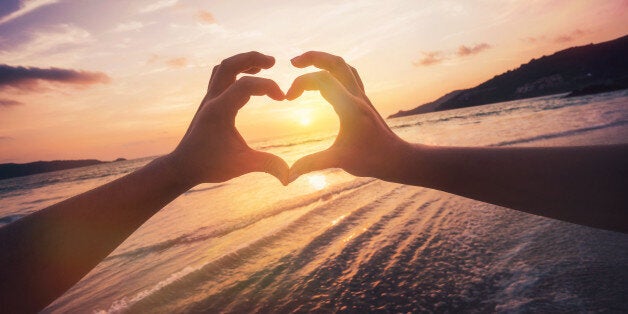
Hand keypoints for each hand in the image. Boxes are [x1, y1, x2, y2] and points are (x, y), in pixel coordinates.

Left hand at [167, 51, 288, 185]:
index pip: (246, 84)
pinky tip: (248, 81)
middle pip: (230, 64)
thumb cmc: (210, 166)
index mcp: (220, 111)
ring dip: (242, 62)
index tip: (283, 98)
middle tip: (273, 62)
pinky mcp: (208, 103)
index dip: (268, 86)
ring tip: (262, 67)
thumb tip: (290, 175)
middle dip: (252, 58)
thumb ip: (267, 165)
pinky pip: (220, 77)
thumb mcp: (241, 165)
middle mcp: (212, 100)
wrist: (182, 166)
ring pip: (223, 68)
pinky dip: (236, 72)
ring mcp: (208, 99)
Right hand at [286, 51, 409, 182]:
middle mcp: (357, 97)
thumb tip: (287, 177)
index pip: (322, 79)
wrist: (397, 158)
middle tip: (293, 63)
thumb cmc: (372, 160)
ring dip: (324, 60)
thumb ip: (312, 164)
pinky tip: (324, 80)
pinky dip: (334, 71)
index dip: (300, 83)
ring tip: (305, 65)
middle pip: (336, 63)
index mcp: (350, 107)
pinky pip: (349, 76)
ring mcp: (362, 97)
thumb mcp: (339, 161)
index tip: (288, 99)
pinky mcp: (364, 101)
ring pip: (344, 66)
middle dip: (313, 57)